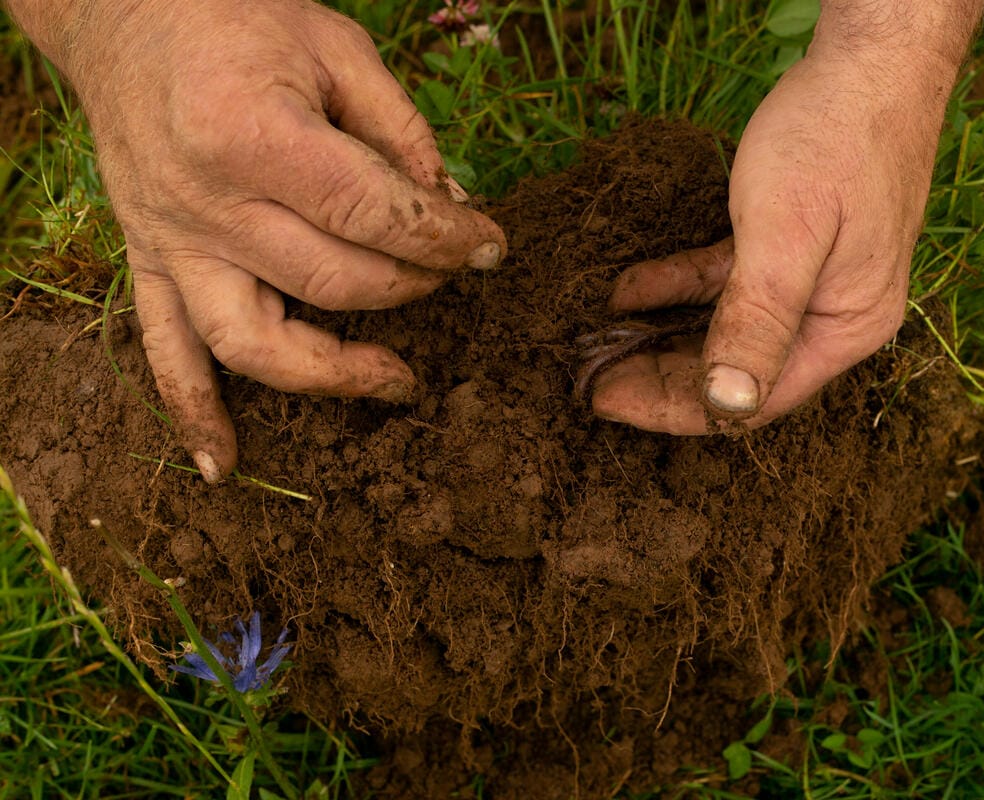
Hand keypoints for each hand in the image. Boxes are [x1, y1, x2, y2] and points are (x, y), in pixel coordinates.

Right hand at [19, 0, 505, 480]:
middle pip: (334, 283)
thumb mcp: (337, 48)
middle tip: (453, 275)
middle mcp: (207, 203)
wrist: (125, 17)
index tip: (491, 248)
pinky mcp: (150, 264)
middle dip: (414, 286)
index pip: (374, 215)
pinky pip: (165, 356)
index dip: (447, 239)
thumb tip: (455, 210)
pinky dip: (194, 415)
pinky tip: (225, 463)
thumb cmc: (237, 19)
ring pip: (255, 344)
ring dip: (334, 374)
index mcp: (254, 135)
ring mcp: (172, 243)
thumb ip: (402, 133)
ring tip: (398, 381)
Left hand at [590, 41, 962, 433]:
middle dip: (662, 378)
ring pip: (726, 329)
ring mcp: (814, 282)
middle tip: (590, 380)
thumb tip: (729, 404)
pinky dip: (679, 285)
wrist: (873, 58)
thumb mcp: (786, 233)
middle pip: (737, 371)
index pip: (754, 400)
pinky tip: (629, 287)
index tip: (609, 400)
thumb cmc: (834, 138)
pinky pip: (726, 282)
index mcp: (846, 328)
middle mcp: (834, 316)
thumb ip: (757, 319)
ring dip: (663, 336)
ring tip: (599, 344)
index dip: (679, 409)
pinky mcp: (792, 248)